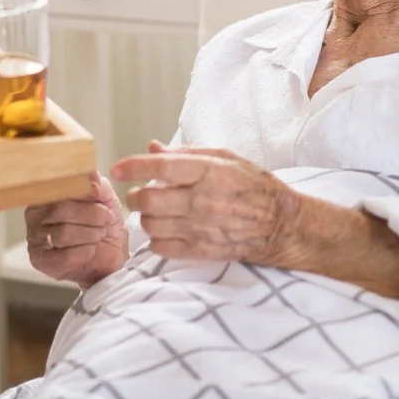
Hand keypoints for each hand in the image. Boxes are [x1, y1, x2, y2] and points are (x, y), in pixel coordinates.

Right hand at [25, 171, 128, 287]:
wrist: (112, 255)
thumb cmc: (103, 225)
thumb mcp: (106, 199)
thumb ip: (98, 184)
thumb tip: (90, 174)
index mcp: (47, 192)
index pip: (58, 187)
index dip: (83, 193)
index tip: (99, 197)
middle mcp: (34, 213)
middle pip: (61, 211)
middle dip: (91, 216)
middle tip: (105, 220)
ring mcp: (34, 237)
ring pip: (63, 233)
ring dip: (90, 235)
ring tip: (99, 235)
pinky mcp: (39, 260)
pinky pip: (64, 257)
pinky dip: (84, 253)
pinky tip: (89, 250)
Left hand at [110, 142, 301, 264]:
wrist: (281, 224)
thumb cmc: (253, 185)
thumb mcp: (225, 158)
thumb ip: (185, 153)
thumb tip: (152, 147)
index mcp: (208, 172)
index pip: (160, 168)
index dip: (133, 166)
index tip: (117, 168)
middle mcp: (202, 201)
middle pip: (148, 200)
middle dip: (135, 196)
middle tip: (138, 194)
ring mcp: (201, 228)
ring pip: (151, 225)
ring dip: (145, 218)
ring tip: (153, 212)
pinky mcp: (202, 250)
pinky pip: (163, 248)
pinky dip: (156, 240)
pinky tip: (165, 230)